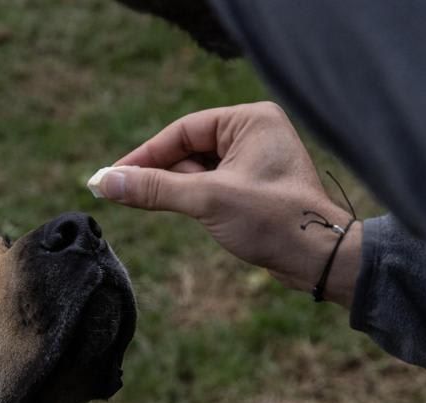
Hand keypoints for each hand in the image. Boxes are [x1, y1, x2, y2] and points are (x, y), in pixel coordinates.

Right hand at [97, 102, 361, 306]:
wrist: (320, 258)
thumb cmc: (273, 220)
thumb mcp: (207, 199)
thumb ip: (155, 188)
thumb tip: (105, 182)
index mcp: (251, 120)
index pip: (184, 130)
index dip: (145, 154)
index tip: (111, 176)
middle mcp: (255, 133)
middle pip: (189, 149)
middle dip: (159, 173)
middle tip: (122, 193)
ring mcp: (256, 161)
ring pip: (198, 170)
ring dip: (175, 188)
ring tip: (148, 205)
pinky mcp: (254, 187)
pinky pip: (211, 185)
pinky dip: (191, 198)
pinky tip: (176, 211)